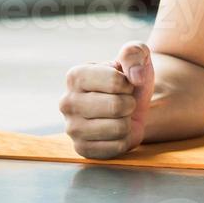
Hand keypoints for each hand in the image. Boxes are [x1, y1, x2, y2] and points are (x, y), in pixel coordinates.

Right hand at [60, 41, 154, 158]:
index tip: (124, 83)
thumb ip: (135, 52)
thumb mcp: (137, 55)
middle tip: (122, 101)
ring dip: (127, 121)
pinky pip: (117, 147)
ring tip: (119, 115)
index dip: (129, 83)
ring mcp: (72, 128)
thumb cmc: (131, 77)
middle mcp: (67, 102)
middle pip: (117, 106)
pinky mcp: (82, 149)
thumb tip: (135, 76)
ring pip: (118, 128)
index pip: (116, 81)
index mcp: (75, 75)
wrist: (132, 104)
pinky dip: (125, 139)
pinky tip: (115, 131)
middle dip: (129, 103)